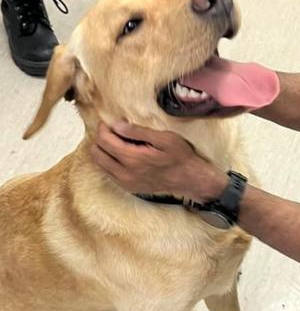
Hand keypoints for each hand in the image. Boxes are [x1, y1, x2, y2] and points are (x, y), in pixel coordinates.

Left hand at [90, 122, 226, 201]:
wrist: (190, 180)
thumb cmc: (181, 157)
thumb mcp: (164, 138)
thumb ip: (138, 132)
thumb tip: (117, 125)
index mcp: (133, 159)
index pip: (104, 140)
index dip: (103, 128)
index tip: (109, 122)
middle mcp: (125, 173)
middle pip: (97, 153)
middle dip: (100, 138)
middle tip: (110, 131)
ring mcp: (126, 182)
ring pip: (100, 164)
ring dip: (102, 150)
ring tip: (114, 141)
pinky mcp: (128, 187)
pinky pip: (108, 173)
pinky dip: (108, 161)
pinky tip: (120, 154)